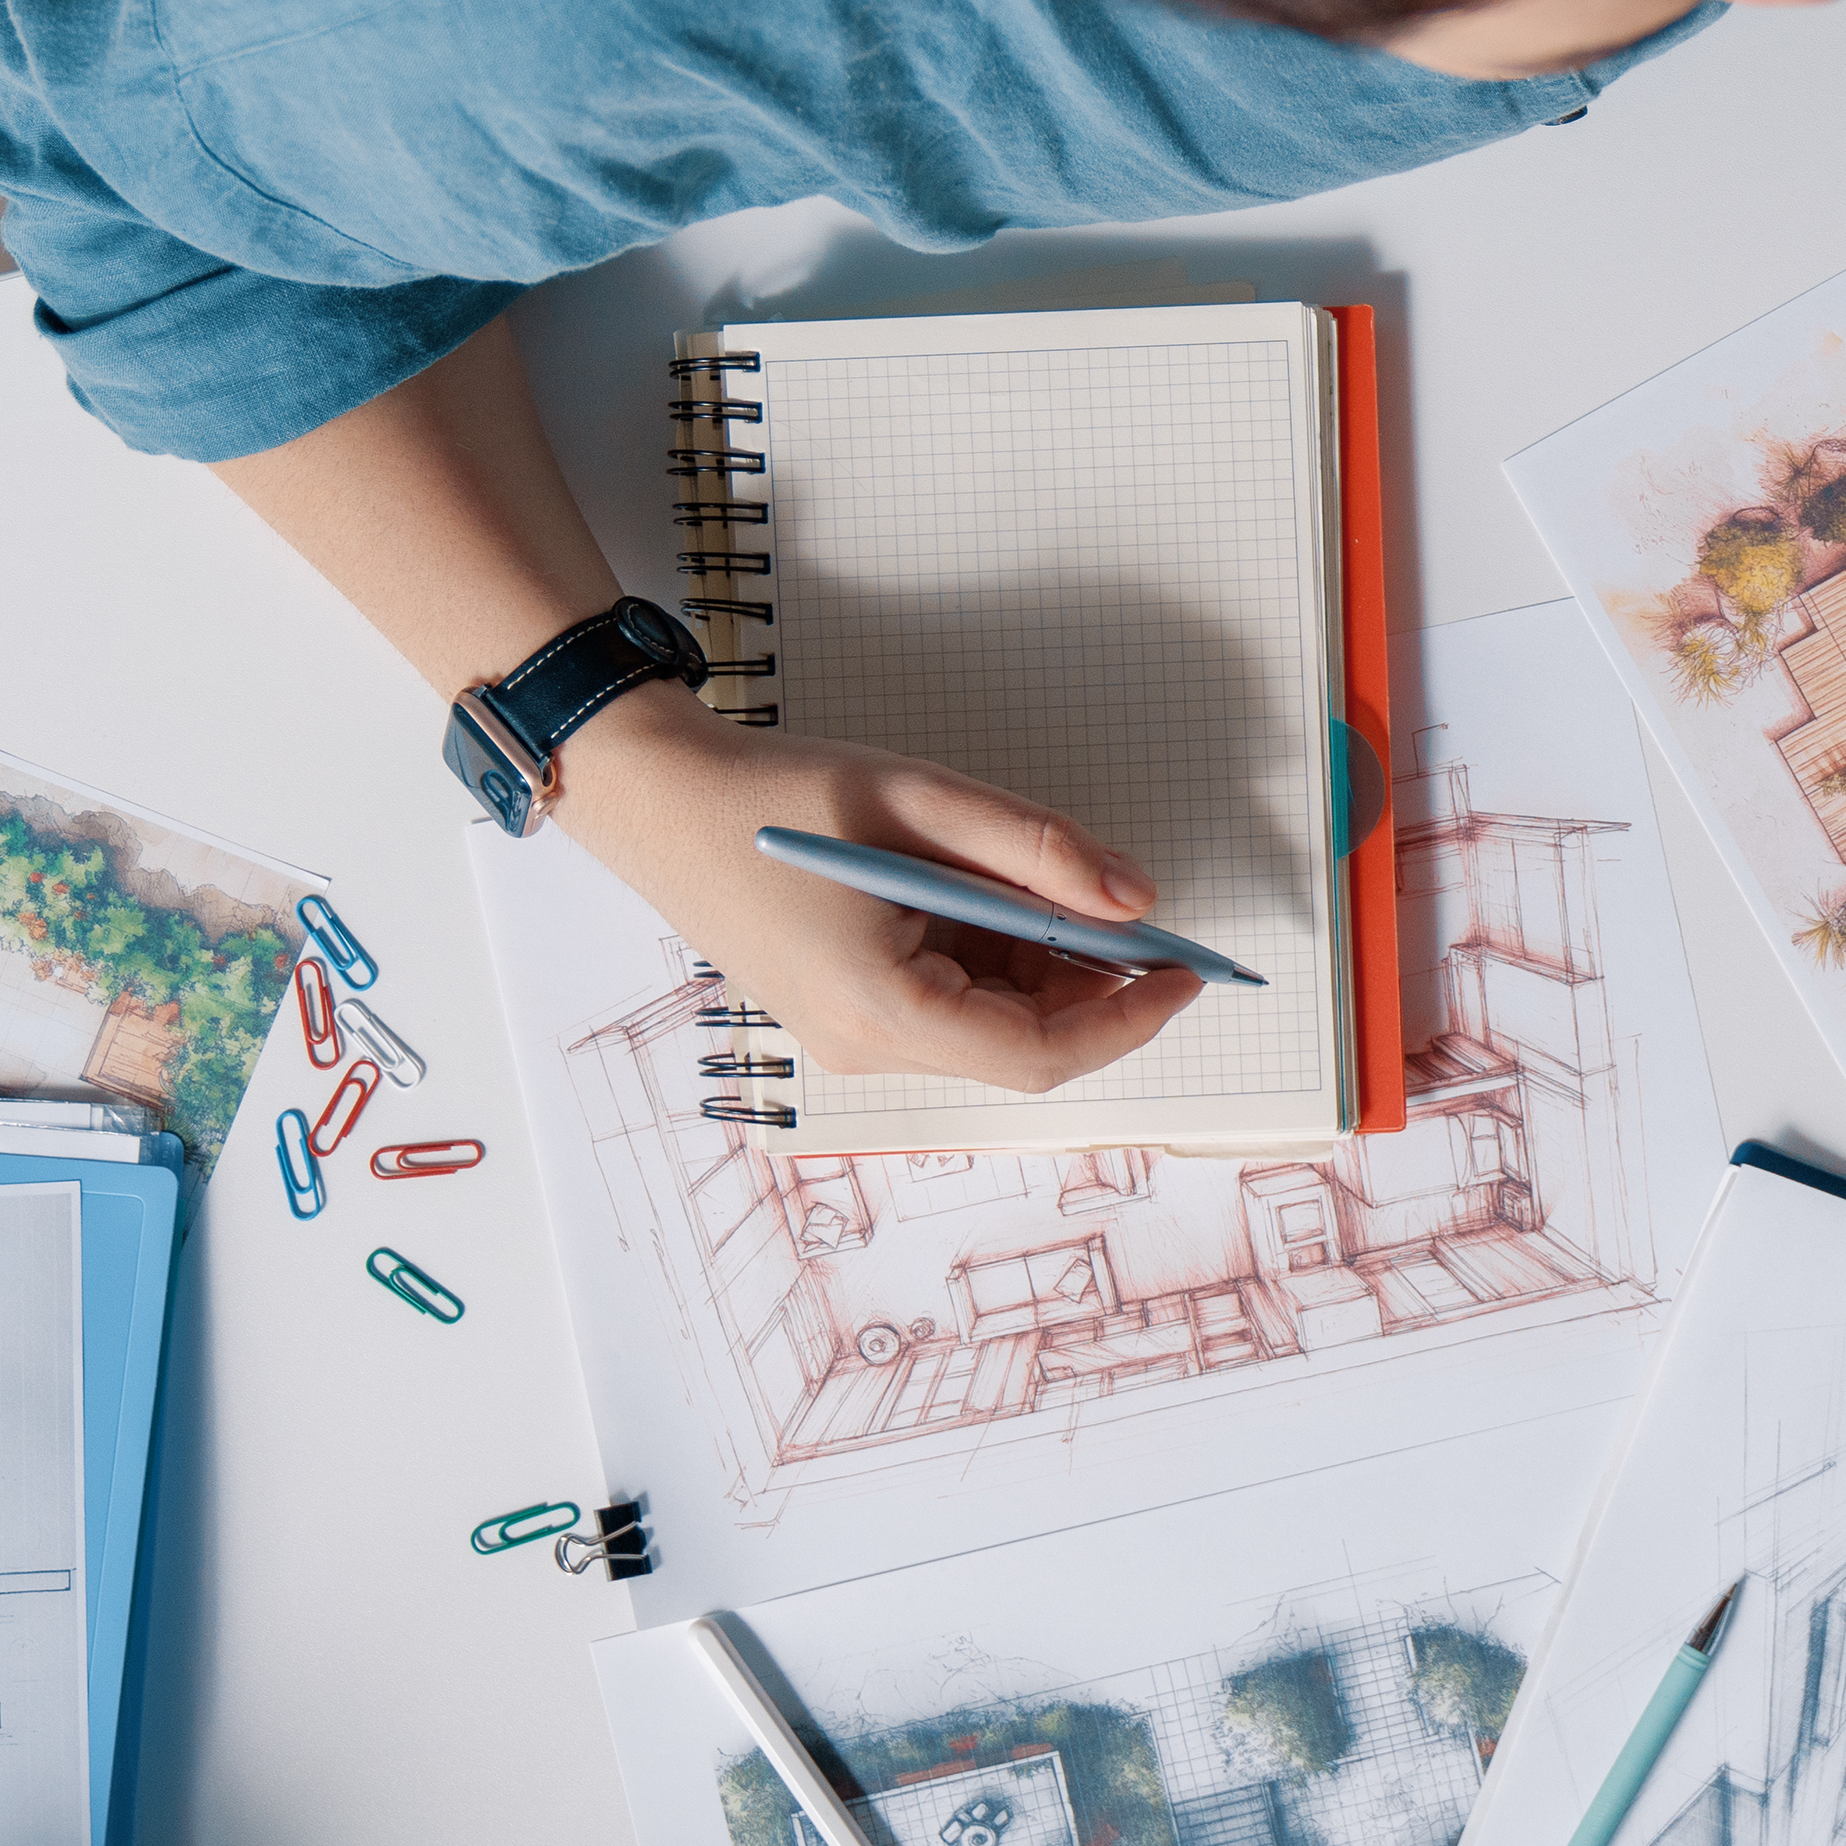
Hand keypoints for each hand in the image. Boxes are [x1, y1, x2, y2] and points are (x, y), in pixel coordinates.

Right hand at [552, 689, 1200, 1092]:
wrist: (657, 799)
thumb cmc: (776, 793)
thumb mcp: (920, 800)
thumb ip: (1036, 851)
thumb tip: (1138, 900)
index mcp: (880, 1009)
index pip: (1041, 1052)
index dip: (1129, 1018)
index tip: (1188, 968)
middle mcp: (864, 1047)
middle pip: (1022, 1046)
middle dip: (1094, 986)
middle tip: (1133, 911)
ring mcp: (851, 1040)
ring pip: (991, 1027)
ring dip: (1043, 967)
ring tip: (1037, 879)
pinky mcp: (846, 1017)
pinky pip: (950, 1008)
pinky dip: (995, 960)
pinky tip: (987, 894)